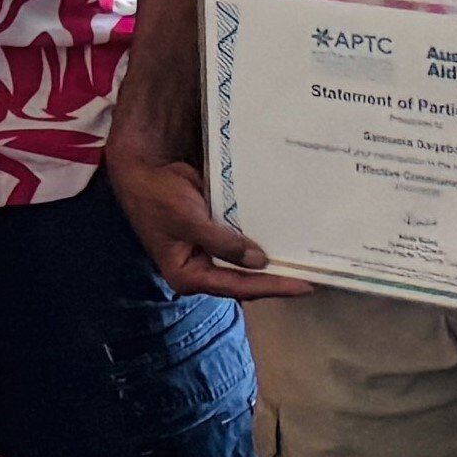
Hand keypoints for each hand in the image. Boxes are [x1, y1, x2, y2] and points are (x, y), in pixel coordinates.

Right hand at [106, 150, 311, 301]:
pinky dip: (262, 240)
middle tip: (313, 277)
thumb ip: (223, 243)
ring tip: (305, 262)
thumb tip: (260, 261)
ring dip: (272, 261)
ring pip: (246, 263)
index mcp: (189, 275)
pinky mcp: (217, 233)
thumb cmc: (157, 198)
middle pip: (245, 280)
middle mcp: (201, 268)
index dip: (272, 286)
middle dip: (276, 279)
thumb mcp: (188, 221)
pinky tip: (285, 237)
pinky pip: (244, 242)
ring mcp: (210, 251)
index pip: (237, 286)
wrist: (142, 169)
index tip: (303, 285)